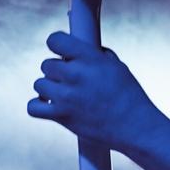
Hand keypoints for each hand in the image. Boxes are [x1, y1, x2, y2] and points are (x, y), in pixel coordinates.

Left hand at [28, 32, 167, 155]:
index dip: (57, 45)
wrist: (137, 128)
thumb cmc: (130, 99)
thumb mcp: (117, 67)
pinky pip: (33, 107)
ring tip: (65, 95)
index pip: (55, 40)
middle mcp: (76, 74)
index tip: (61, 52)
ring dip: (49, 89)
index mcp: (90, 58)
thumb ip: (96, 56)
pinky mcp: (61, 116)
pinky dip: (39, 106)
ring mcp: (66, 96)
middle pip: (46, 64)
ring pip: (39, 84)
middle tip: (71, 80)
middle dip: (57, 72)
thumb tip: (85, 51)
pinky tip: (51, 105)